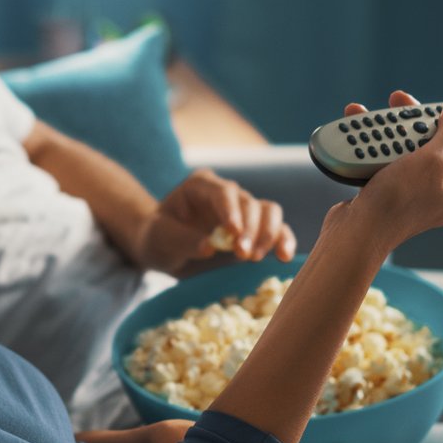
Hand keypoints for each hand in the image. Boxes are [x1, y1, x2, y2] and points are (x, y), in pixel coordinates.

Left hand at [133, 169, 296, 274]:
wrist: (164, 248)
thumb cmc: (158, 238)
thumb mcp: (159, 238)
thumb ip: (181, 240)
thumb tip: (209, 247)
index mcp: (201, 186)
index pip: (223, 192)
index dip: (231, 210)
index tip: (233, 232)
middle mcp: (226, 194)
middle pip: (249, 203)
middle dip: (250, 228)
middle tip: (243, 254)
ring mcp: (242, 210)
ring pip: (268, 212)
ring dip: (268, 234)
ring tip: (256, 257)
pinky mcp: (253, 229)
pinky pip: (276, 230)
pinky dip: (282, 241)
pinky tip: (284, 257)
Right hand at [331, 90, 442, 249]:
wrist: (357, 231)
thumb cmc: (399, 202)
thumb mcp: (433, 160)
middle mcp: (441, 191)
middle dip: (434, 127)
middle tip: (420, 109)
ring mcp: (414, 192)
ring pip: (413, 153)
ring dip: (399, 131)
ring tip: (384, 115)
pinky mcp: (388, 192)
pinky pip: (388, 161)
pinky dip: (376, 145)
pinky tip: (360, 130)